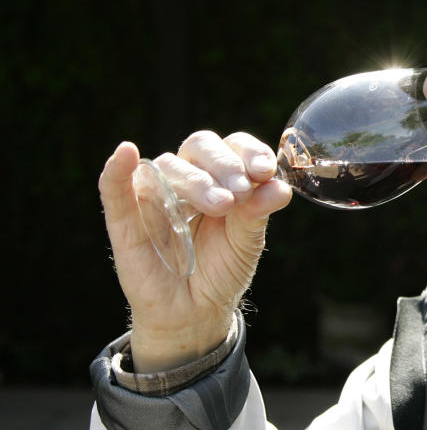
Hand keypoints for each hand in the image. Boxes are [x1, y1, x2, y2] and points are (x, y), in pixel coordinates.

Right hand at [98, 132, 291, 372]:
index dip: (249, 151)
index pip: (233, 145)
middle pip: (200, 147)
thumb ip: (258, 213)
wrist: (195, 313)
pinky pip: (115, 190)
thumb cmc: (222, 268)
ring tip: (222, 204)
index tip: (265, 171)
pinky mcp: (126, 220)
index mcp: (221, 175)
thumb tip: (280, 187)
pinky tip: (125, 154)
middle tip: (241, 192)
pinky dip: (117, 171)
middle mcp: (188, 177)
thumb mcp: (247, 242)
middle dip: (225, 165)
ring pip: (168, 167)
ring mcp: (155, 195)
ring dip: (195, 180)